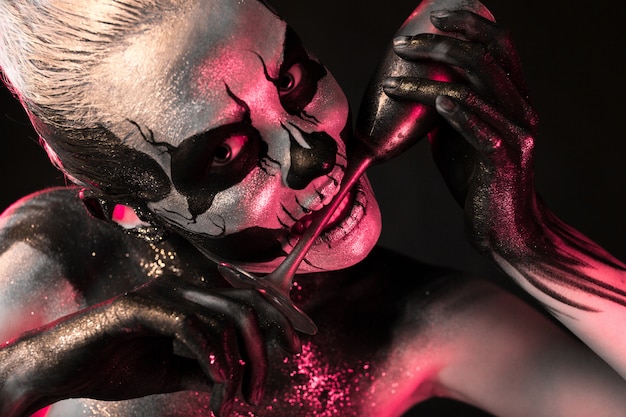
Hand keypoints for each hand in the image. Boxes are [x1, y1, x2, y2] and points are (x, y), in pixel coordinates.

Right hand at [0, 273, 300, 416]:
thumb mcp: (172, 372)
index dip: (278, 315)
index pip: (246, 297)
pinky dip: (210, 356)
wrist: (61, 369)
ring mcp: (162, 295)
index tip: (296, 344)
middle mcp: (182, 290)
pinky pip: (190, 327)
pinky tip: (217, 381)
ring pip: (224, 318)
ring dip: (239, 362)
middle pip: (245, 305)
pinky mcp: (140, 307)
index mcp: (192, 300)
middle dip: (269, 339)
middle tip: (268, 381)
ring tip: (236, 396)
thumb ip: (205, 367)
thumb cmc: (114, 368)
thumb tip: (237, 375)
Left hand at [382, 9, 541, 253]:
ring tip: (393, 83)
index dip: (470, 23)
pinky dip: (459, 114)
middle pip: (482, 59)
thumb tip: (418, 89)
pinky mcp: (505, 161)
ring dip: (427, 83)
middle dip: (438, 45)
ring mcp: (516, 134)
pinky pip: (482, 131)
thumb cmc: (478, 178)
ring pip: (473, 92)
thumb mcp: (459, 135)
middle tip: (402, 46)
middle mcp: (520, 109)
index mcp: (513, 97)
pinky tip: (436, 103)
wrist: (503, 225)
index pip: (499, 45)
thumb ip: (448, 109)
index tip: (435, 17)